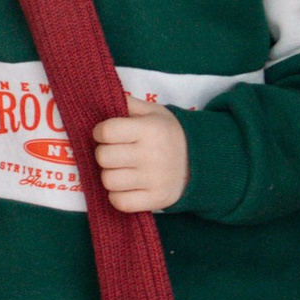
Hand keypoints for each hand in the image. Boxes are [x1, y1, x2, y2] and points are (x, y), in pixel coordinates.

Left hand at [92, 93, 188, 213]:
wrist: (200, 161)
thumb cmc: (169, 134)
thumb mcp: (154, 112)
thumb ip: (128, 104)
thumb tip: (104, 97)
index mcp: (148, 129)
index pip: (106, 131)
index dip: (100, 132)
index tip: (106, 134)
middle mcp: (151, 155)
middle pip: (103, 157)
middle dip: (104, 153)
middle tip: (114, 152)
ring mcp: (154, 180)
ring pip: (108, 181)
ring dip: (110, 175)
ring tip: (120, 169)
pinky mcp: (156, 200)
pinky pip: (120, 202)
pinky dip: (117, 195)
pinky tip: (125, 187)